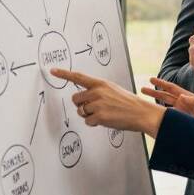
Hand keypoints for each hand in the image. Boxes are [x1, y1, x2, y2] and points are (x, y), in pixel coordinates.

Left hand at [50, 68, 164, 137]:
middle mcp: (98, 92)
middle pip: (75, 99)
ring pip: (81, 111)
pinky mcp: (99, 116)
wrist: (141, 113)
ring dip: (89, 115)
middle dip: (81, 105)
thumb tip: (82, 99)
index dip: (64, 74)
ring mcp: (98, 104)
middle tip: (95, 108)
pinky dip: (95, 123)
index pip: (79, 77)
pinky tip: (106, 120)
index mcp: (101, 83)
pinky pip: (88, 121)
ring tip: (104, 113)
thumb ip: (98, 91)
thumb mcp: (113, 90)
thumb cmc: (128, 103)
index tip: (52, 71)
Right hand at [143, 77, 193, 130]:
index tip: (151, 80)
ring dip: (156, 103)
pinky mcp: (182, 119)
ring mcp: (182, 111)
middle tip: (142, 89)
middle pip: (165, 95)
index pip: (172, 88)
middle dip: (154, 92)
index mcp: (188, 97)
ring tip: (144, 102)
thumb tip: (182, 97)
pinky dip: (162, 115)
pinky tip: (153, 116)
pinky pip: (170, 116)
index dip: (162, 83)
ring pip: (166, 105)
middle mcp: (183, 103)